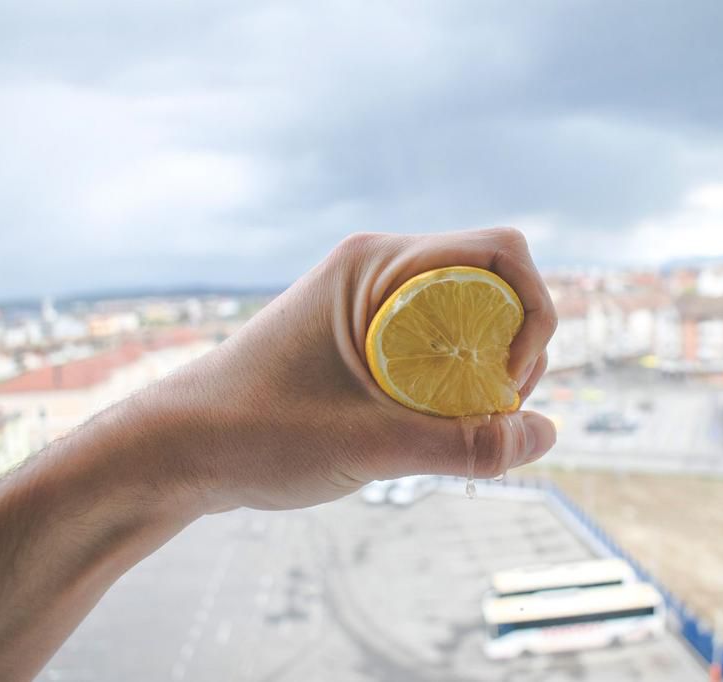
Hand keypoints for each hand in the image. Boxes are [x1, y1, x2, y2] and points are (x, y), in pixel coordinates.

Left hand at [153, 227, 557, 512]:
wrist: (176, 451)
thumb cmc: (256, 434)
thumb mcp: (369, 443)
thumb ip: (463, 444)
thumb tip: (547, 435)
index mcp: (376, 263)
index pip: (498, 252)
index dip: (532, 311)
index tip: (512, 383)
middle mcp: (377, 268)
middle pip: (492, 282)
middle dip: (517, 345)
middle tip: (497, 414)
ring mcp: (370, 301)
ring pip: (469, 315)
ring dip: (490, 366)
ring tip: (472, 427)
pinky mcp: (363, 336)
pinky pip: (438, 341)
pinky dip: (459, 379)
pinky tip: (444, 425)